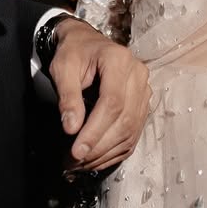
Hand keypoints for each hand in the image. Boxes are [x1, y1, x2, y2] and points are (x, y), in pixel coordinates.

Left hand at [44, 16, 149, 175]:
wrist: (86, 43)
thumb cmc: (73, 53)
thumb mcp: (63, 68)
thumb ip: (67, 97)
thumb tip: (71, 129)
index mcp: (119, 61)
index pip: (112, 103)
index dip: (95, 131)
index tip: (76, 151)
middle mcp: (138, 75)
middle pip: (124, 120)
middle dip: (99, 146)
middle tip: (74, 162)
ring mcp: (143, 91)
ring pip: (130, 131)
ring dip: (106, 153)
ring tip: (81, 164)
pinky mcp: (142, 105)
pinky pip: (133, 134)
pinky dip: (115, 151)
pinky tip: (96, 159)